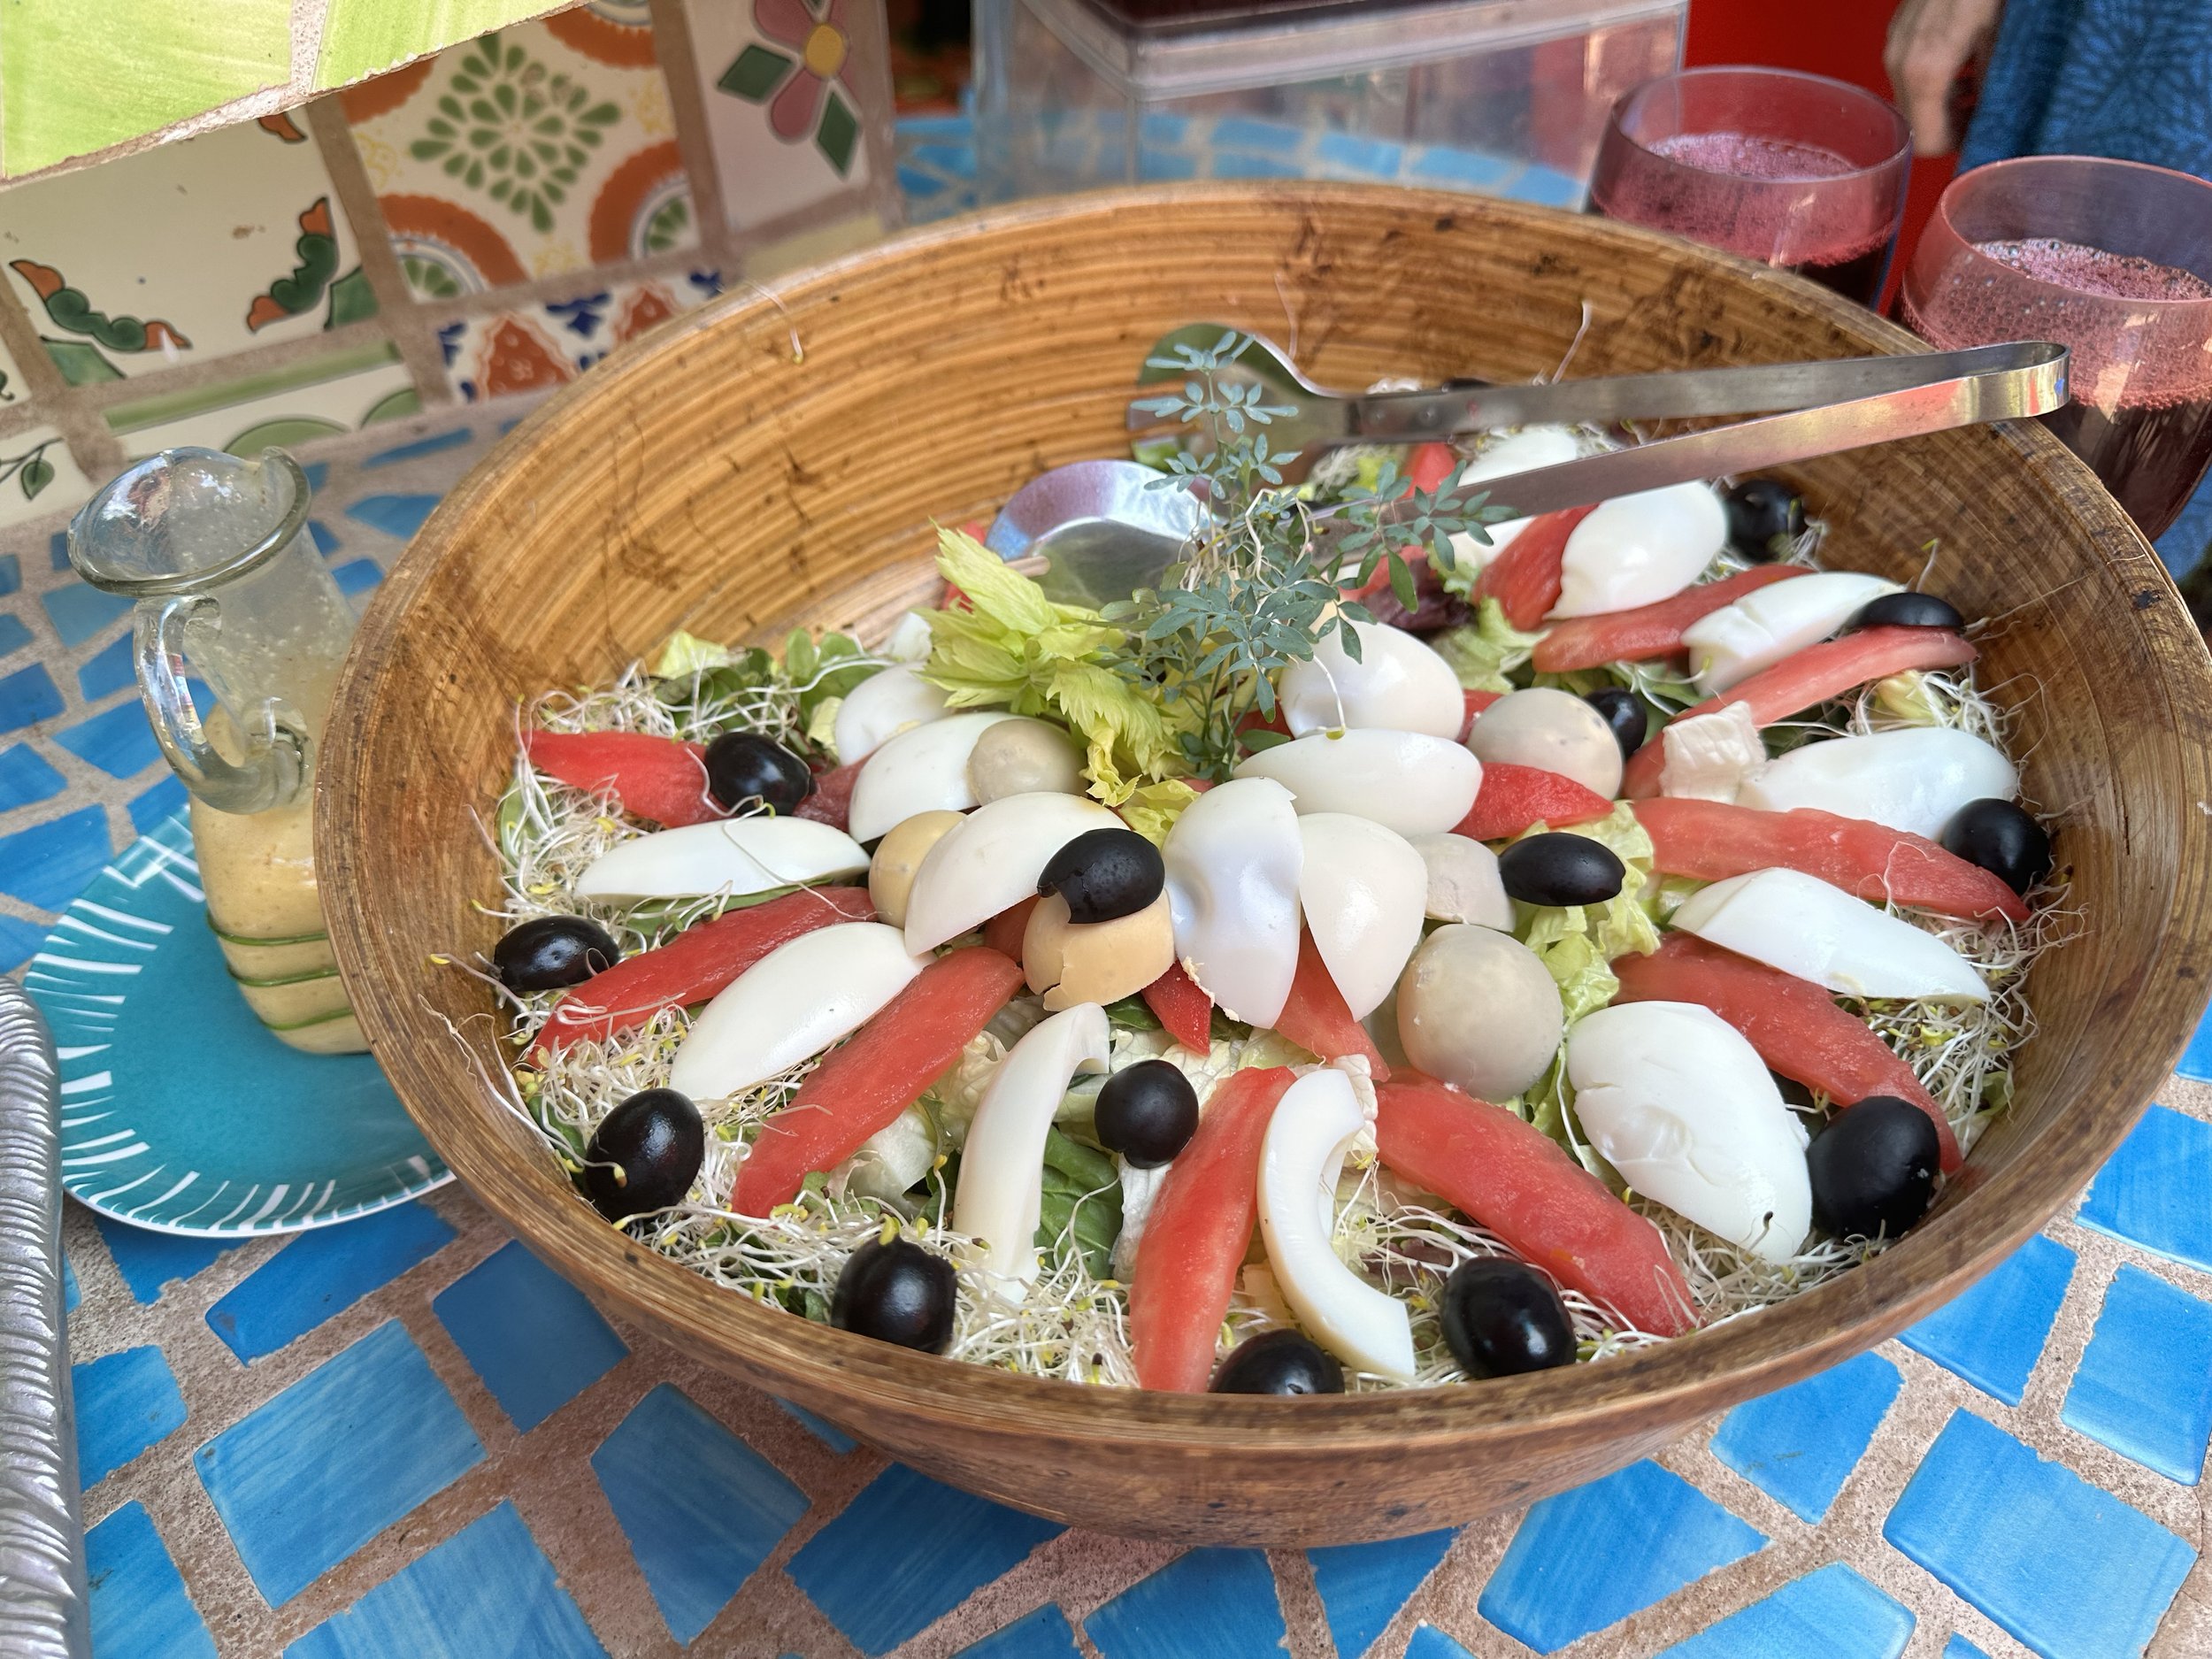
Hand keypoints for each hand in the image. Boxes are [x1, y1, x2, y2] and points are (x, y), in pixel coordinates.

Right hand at [1885, 0, 2005, 155]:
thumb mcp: (2005, 41)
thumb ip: (1993, 88)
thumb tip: (1991, 115)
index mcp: (1925, 71)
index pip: (1928, 142)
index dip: (1959, 143)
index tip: (1983, 129)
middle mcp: (1900, 62)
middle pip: (1917, 121)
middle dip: (1950, 121)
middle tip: (1984, 104)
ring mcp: (1895, 44)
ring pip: (1912, 96)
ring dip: (1943, 98)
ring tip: (1976, 78)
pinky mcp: (1897, 30)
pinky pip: (1910, 70)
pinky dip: (1935, 75)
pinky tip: (1962, 55)